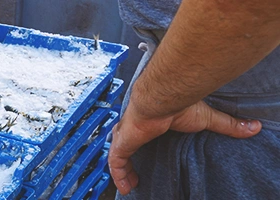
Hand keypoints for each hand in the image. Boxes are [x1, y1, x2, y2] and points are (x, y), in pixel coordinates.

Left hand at [109, 100, 261, 194]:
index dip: (143, 141)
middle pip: (127, 142)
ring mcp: (127, 135)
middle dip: (127, 155)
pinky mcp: (123, 142)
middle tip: (133, 171)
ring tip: (129, 184)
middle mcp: (135, 127)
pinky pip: (116, 162)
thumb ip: (227, 125)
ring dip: (123, 169)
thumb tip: (253, 128)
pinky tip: (125, 188)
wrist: (162, 98)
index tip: (148, 153)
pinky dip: (119, 174)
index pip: (144, 132)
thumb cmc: (180, 104)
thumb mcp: (207, 119)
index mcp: (152, 120)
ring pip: (118, 154)